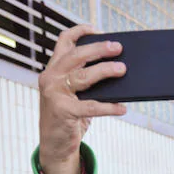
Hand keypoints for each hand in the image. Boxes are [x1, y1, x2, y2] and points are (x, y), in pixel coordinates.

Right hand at [37, 25, 127, 173]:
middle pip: (76, 56)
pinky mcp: (63, 112)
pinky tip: (122, 108)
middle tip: (118, 48)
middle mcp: (51, 78)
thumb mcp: (73, 94)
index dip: (80, 32)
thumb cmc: (68, 116)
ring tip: (122, 70)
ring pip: (83, 77)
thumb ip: (85, 80)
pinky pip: (91, 107)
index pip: (64, 42)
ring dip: (105, 71)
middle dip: (98, 49)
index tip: (98, 29)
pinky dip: (109, 107)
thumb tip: (116, 70)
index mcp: (53, 69)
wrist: (55, 144)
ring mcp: (55, 94)